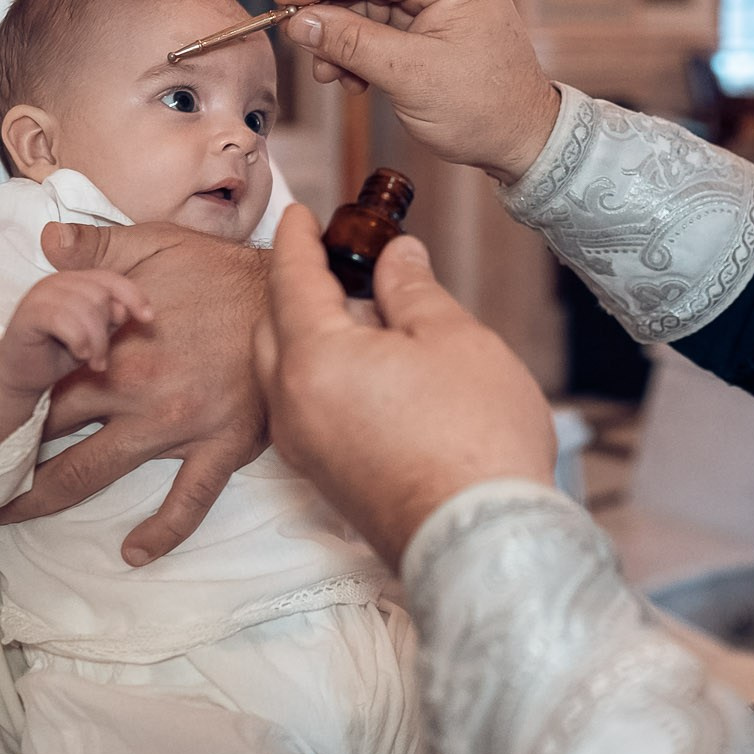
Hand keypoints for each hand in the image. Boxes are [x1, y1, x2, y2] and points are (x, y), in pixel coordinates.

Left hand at [0, 220, 266, 566]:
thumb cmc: (226, 271)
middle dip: (5, 453)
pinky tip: (132, 553)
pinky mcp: (219, 446)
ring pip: (92, 472)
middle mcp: (132, 390)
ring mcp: (174, 425)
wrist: (297, 297)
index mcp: (111, 343)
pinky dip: (159, 532)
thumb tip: (46, 240)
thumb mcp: (156, 243)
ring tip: (6, 515)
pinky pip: (186, 501)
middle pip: (50, 431)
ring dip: (44, 497)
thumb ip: (97, 247)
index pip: (38, 377)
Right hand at [0, 270, 152, 397]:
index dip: (133, 296)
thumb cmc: (59, 353)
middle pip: (100, 295)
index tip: (148, 318)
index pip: (111, 279)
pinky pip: (63, 319)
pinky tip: (79, 354)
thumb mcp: (96, 335)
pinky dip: (78, 340)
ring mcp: (40, 295)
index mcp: (76, 281)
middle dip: (107, 332)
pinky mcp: (27, 314)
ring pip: (85, 308)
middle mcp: (57, 282)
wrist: (22, 376)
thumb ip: (111, 319)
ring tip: (93, 361)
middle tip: (102, 359)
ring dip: (95, 341)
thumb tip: (125, 310)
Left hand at [255, 206, 554, 565]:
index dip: (298, 239)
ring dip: (302, 334)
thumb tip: (397, 257)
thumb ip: (413, 289)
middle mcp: (293, 404)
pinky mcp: (324, 478)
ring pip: (282, 373)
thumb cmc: (475, 437)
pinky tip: (360, 368)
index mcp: (315, 358)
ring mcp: (305, 447)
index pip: (293, 280)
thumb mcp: (453, 338)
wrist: (482, 541)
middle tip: (328, 258)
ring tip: (350, 311)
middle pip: (271, 327)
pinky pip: (300, 408)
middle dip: (292, 287)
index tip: (298, 212)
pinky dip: (314, 374)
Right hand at [270, 0, 561, 184]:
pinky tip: (350, 78)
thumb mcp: (409, 76)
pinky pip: (385, 27)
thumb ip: (352, 42)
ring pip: (371, 6)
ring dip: (343, 37)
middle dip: (330, 11)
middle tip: (297, 36)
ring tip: (330, 73)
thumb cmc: (485, 110)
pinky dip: (361, 50)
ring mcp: (444, 3)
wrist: (524, 143)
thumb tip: (302, 21)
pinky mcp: (436, 28)